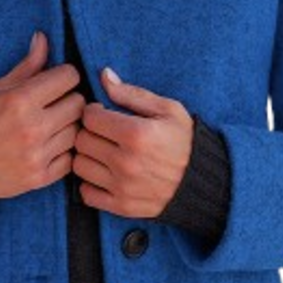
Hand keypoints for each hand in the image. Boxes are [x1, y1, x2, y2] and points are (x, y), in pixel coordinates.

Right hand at [0, 31, 85, 199]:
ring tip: (53, 126)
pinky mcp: (40, 177)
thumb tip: (43, 38)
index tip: (56, 83)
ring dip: (69, 127)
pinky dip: (64, 153)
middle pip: (79, 104)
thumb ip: (26, 67)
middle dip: (70, 100)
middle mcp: (32, 127)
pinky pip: (71, 159)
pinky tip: (50, 147)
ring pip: (77, 131)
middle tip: (56, 105)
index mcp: (20, 100)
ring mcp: (38, 154)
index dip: (65, 76)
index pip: (69, 76)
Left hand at [72, 68, 193, 218]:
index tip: (103, 114)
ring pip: (79, 166)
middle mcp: (126, 162)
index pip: (89, 117)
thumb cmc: (185, 141)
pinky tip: (103, 174)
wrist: (203, 181)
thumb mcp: (167, 110)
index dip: (93, 111)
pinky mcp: (121, 206)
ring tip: (102, 152)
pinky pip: (86, 194)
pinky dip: (90, 183)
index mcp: (136, 134)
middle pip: (81, 141)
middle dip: (88, 132)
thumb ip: (132, 93)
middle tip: (102, 133)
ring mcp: (122, 186)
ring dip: (87, 157)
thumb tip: (104, 75)